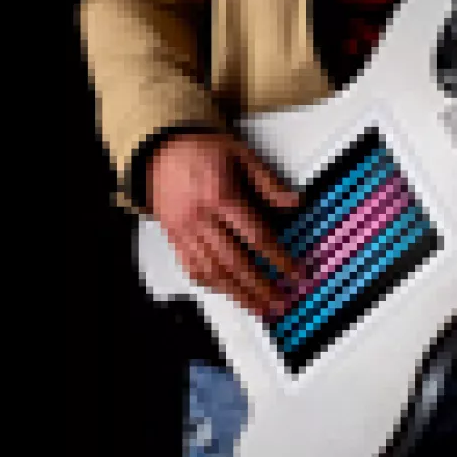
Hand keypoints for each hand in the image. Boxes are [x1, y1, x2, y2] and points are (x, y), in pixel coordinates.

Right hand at [148, 132, 300, 318]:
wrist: (159, 147)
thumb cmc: (204, 148)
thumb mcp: (241, 154)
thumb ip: (268, 182)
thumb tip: (295, 204)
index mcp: (221, 197)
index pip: (256, 236)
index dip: (278, 258)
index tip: (297, 274)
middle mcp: (201, 220)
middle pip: (234, 262)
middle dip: (260, 287)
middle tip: (280, 303)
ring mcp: (184, 232)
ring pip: (211, 271)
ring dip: (237, 294)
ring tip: (259, 309)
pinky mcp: (173, 238)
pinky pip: (190, 267)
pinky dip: (210, 284)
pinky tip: (226, 292)